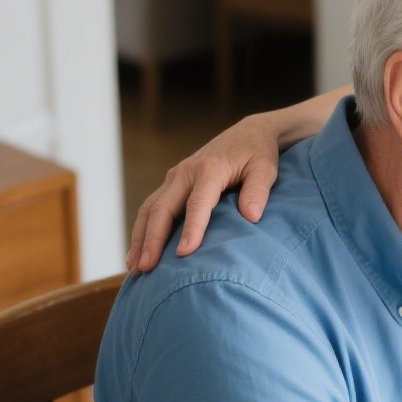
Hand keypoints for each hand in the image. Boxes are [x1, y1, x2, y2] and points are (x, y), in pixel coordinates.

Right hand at [125, 112, 287, 271]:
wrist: (247, 133)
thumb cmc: (258, 154)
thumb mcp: (266, 169)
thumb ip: (258, 191)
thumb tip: (251, 217)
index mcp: (210, 169)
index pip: (198, 202)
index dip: (191, 228)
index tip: (184, 254)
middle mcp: (186, 172)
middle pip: (162, 208)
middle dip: (152, 239)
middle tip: (146, 268)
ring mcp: (175, 177)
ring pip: (150, 209)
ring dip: (140, 238)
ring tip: (135, 268)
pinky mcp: (171, 184)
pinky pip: (151, 208)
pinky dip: (142, 230)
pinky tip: (138, 253)